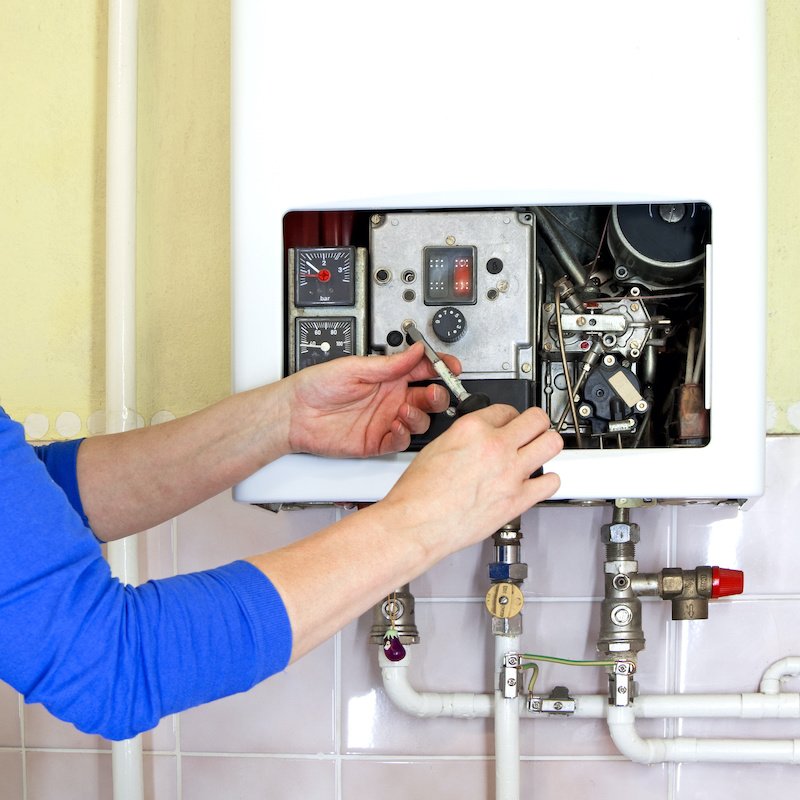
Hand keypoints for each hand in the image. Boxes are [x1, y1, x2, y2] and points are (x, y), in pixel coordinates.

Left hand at [286, 343, 460, 456]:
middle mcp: (390, 398)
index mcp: (388, 376)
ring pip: (419, 421)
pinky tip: (395, 427)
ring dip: (419, 416)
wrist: (294, 414)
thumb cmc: (316, 386)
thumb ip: (390, 364)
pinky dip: (404, 436)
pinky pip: (401, 441)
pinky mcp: (377, 441)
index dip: (440, 368)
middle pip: (428, 398)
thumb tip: (417, 350)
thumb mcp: (354, 367)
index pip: (423, 370)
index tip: (450, 367)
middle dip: (438, 395)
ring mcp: (385, 420)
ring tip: (403, 411)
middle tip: (434, 393)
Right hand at [379, 404, 562, 554]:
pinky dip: (548, 480)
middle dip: (536, 423)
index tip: (510, 424)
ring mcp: (510, 473)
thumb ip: (466, 438)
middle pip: (537, 419)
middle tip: (533, 430)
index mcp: (472, 429)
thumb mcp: (437, 447)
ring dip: (547, 445)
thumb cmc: (419, 492)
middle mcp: (495, 446)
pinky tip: (539, 481)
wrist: (417, 523)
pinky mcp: (518, 500)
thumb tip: (480, 438)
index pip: (506, 409)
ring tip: (541, 450)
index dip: (509, 417)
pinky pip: (551, 482)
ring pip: (552, 444)